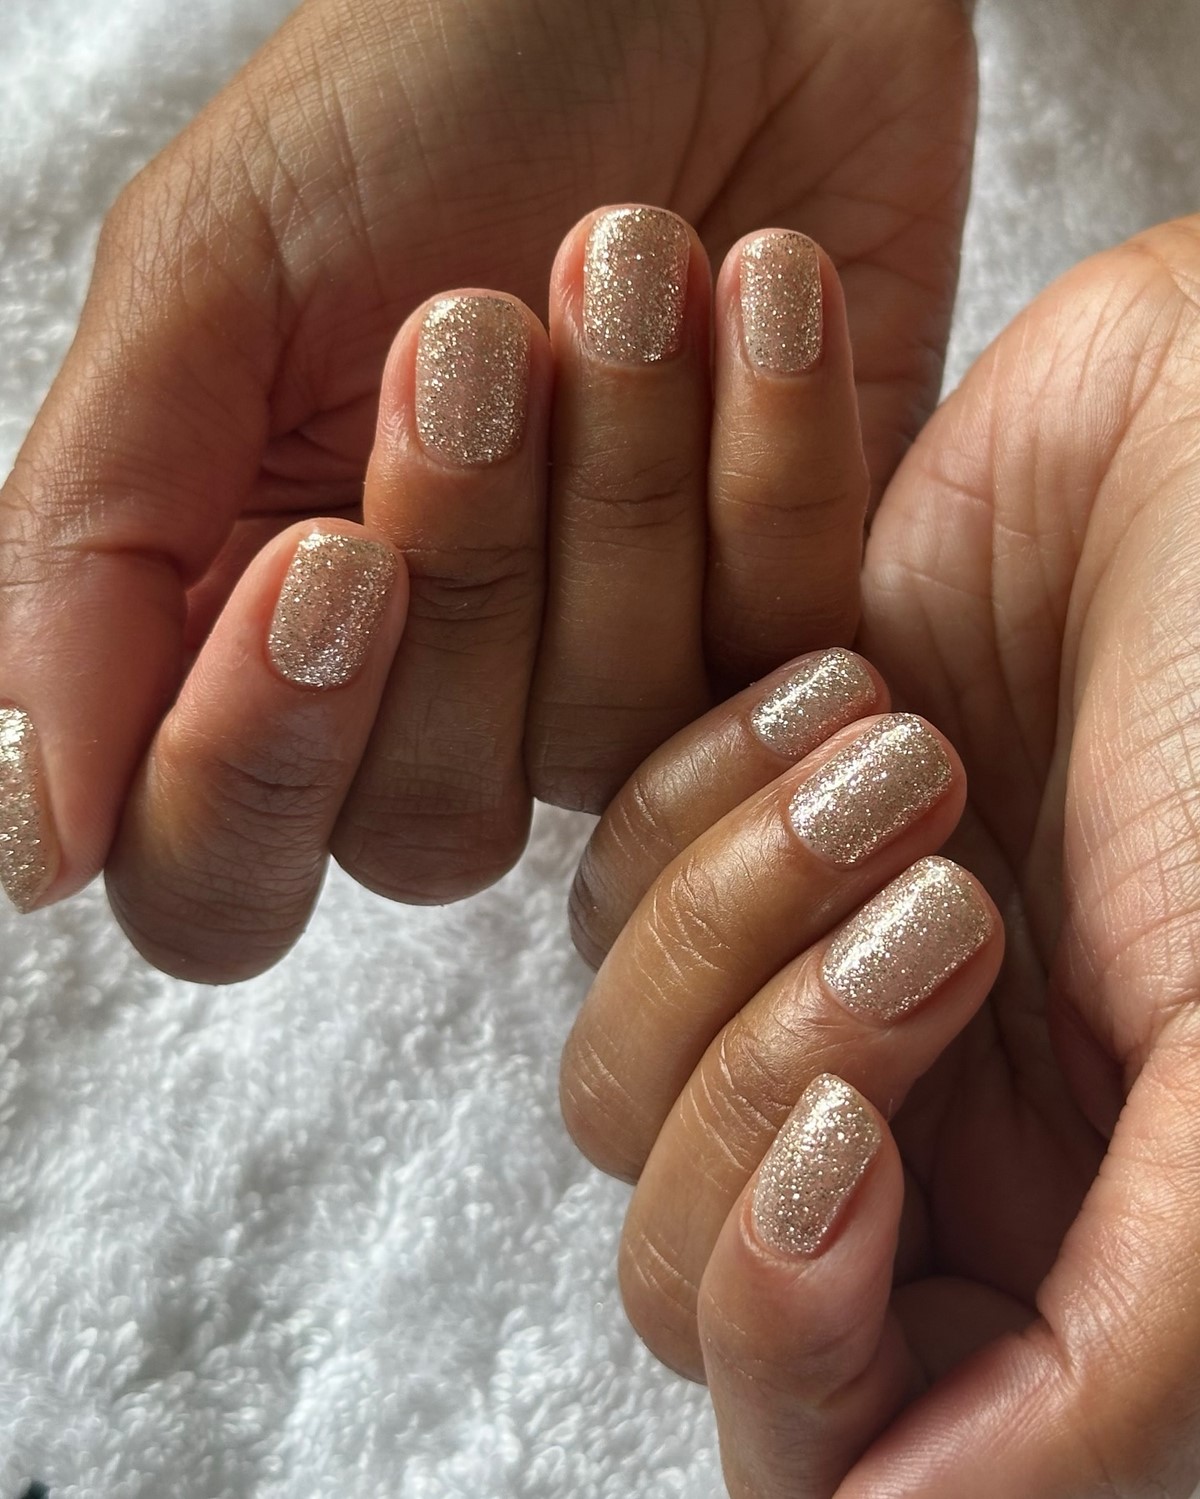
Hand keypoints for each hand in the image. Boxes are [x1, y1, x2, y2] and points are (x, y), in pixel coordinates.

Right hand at [0, 0, 974, 938]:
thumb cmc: (444, 84)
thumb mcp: (212, 274)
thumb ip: (88, 552)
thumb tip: (21, 845)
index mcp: (250, 626)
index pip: (212, 869)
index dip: (255, 768)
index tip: (326, 549)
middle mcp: (430, 694)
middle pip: (423, 833)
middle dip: (466, 581)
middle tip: (480, 332)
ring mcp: (613, 673)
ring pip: (604, 748)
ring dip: (620, 489)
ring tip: (633, 253)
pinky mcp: (776, 627)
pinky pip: (778, 658)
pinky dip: (769, 456)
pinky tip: (764, 289)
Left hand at [562, 215, 1199, 1494]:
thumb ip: (1132, 1345)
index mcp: (1060, 1233)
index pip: (828, 1429)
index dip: (790, 1335)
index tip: (840, 1155)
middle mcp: (923, 1132)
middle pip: (685, 1257)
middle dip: (775, 1073)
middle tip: (942, 905)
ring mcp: (812, 980)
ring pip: (618, 1060)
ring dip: (745, 905)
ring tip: (916, 755)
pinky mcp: (734, 828)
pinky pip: (601, 875)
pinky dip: (701, 782)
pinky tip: (848, 674)